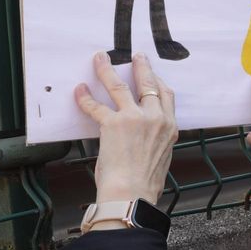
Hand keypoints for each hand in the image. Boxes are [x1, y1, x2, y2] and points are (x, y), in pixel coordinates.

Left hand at [75, 53, 177, 207]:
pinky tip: (80, 90)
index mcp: (170, 127)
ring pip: (120, 86)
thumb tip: (146, 136)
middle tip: (136, 56)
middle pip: (148, 83)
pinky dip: (85, 97)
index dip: (158, 81)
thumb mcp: (162, 156)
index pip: (166, 95)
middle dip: (141, 66)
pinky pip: (96, 105)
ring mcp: (135, 118)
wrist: (133, 194)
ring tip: (101, 58)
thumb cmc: (145, 183)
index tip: (152, 74)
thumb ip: (157, 139)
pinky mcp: (114, 124)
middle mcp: (156, 118)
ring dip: (108, 70)